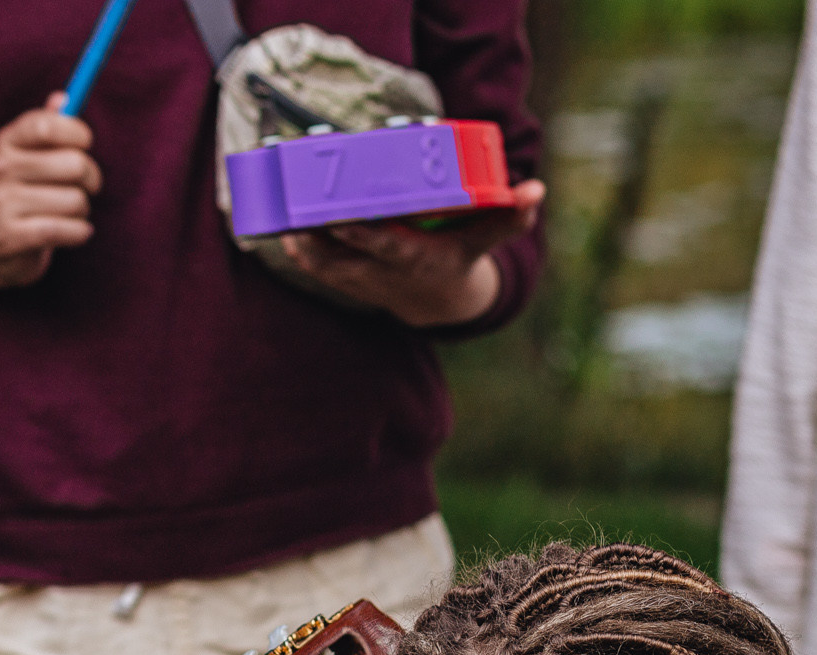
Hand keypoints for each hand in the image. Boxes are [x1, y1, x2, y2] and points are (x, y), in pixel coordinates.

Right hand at [0, 97, 99, 288]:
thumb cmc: (29, 190)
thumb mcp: (35, 154)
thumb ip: (50, 125)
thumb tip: (63, 98)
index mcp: (8, 142)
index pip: (46, 125)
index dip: (75, 132)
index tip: (85, 142)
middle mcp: (0, 169)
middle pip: (73, 164)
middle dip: (92, 177)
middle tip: (88, 184)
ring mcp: (2, 203)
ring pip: (74, 200)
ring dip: (83, 209)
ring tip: (72, 212)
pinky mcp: (9, 237)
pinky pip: (63, 230)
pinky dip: (79, 232)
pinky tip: (79, 232)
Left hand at [282, 180, 545, 326]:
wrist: (437, 302)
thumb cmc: (460, 260)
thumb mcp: (485, 240)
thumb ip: (509, 216)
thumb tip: (536, 191)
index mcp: (414, 258)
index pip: (385, 246)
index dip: (362, 233)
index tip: (343, 215)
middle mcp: (381, 272)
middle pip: (343, 252)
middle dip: (319, 228)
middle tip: (297, 198)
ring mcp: (358, 277)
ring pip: (320, 261)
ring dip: (299, 238)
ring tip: (281, 206)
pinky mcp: (342, 277)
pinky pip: (313, 262)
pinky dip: (297, 244)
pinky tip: (280, 219)